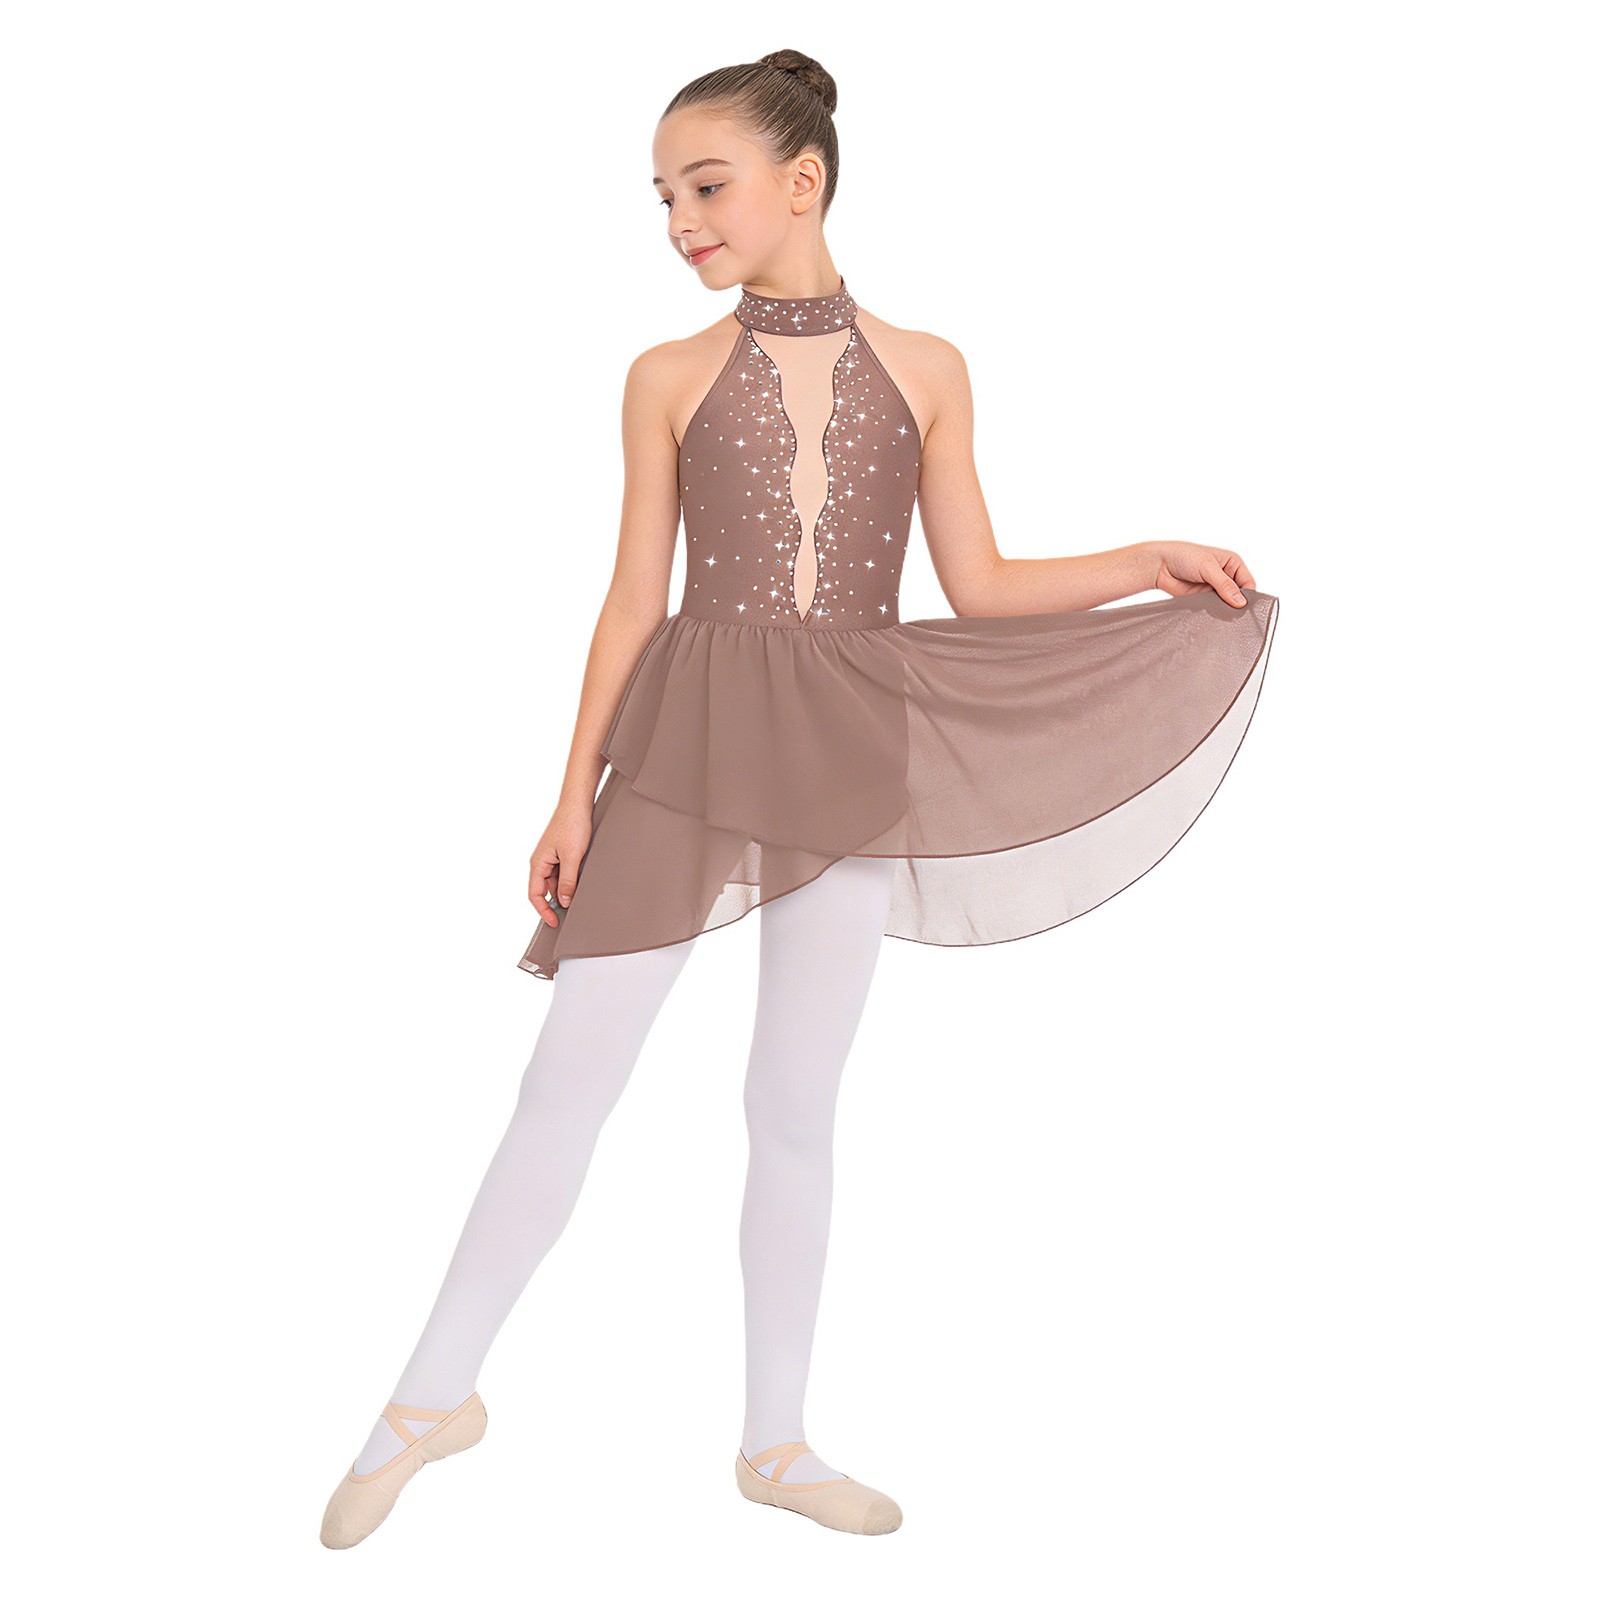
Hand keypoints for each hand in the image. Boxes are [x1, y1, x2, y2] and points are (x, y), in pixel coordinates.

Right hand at [528, 803, 593, 927]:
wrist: (578, 804)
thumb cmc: (572, 825)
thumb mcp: (573, 857)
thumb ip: (568, 881)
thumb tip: (563, 901)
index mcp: (538, 863)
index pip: (534, 895)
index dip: (543, 911)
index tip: (554, 923)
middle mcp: (541, 861)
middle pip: (544, 891)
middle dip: (555, 904)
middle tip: (570, 915)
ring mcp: (550, 857)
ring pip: (554, 882)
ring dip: (564, 891)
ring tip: (578, 898)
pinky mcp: (560, 853)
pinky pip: (561, 873)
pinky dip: (569, 881)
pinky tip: (580, 883)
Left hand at [1149, 541, 1255, 607]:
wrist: (1159, 565)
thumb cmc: (1184, 557)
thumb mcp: (1208, 568)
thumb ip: (1225, 585)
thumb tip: (1241, 602)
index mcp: (1232, 563)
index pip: (1248, 583)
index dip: (1248, 596)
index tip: (1243, 607)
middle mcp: (1226, 576)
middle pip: (1239, 596)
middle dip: (1235, 605)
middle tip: (1232, 615)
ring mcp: (1215, 588)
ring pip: (1226, 604)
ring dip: (1222, 609)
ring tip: (1218, 613)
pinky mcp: (1203, 598)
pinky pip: (1212, 609)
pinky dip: (1212, 612)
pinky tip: (1209, 615)